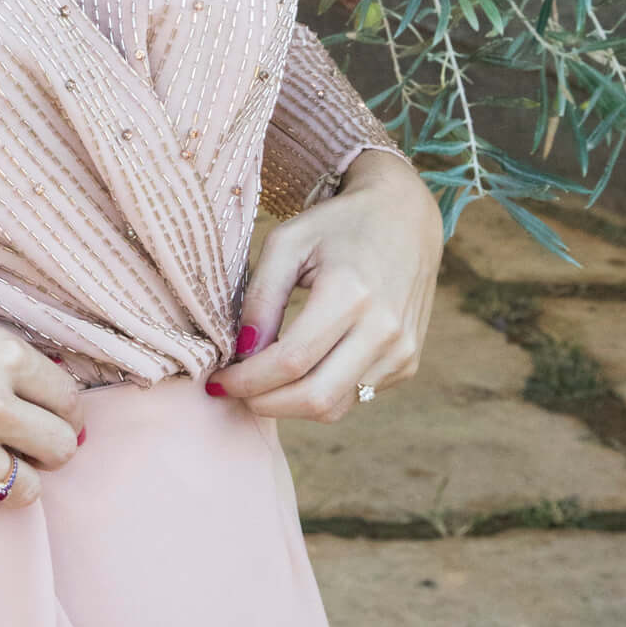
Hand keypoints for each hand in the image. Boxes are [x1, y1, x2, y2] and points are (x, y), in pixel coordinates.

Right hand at [0, 295, 85, 518]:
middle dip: (46, 447)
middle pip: (60, 448)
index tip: (47, 413)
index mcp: (4, 355)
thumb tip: (57, 405)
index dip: (60, 410)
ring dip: (13, 478)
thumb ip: (12, 367)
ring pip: (28, 490)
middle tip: (24, 442)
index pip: (69, 401)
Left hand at [211, 150, 442, 424]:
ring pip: (334, 407)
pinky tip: (301, 369)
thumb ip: (261, 297)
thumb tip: (243, 352)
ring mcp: (401, 351)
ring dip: (290, 405)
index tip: (218, 380)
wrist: (405, 218)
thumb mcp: (288, 242)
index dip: (247, 380)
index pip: (290, 361)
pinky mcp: (407, 362)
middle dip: (264, 403)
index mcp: (350, 293)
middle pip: (314, 398)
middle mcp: (383, 329)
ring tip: (261, 382)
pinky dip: (320, 394)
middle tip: (235, 390)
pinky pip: (355, 396)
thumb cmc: (338, 225)